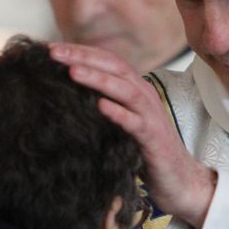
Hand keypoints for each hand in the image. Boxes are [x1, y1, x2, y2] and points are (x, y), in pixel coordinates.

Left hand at [50, 42, 216, 228]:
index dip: (80, 52)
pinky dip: (118, 113)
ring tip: (73, 72)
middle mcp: (144, 96)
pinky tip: (100, 107)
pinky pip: (135, 122)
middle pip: (114, 67)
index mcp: (134, 88)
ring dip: (98, 79)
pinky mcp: (153, 138)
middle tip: (53, 53)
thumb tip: (66, 93)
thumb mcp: (121, 121)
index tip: (50, 49)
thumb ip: (103, 104)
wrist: (178, 179)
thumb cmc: (144, 150)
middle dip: (83, 57)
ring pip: (125, 89)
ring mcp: (150, 116)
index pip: (106, 61)